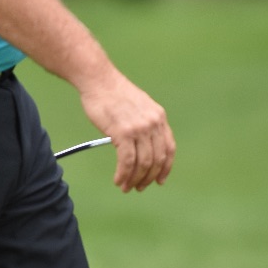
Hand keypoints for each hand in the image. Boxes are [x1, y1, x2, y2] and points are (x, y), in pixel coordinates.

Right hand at [78, 68, 174, 191]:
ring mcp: (139, 128)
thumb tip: (144, 147)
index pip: (169, 148)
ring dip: (134, 179)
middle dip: (148, 178)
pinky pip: (127, 161)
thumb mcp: (139, 106)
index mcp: (159, 116)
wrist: (99, 80)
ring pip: (143, 163)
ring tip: (125, 187)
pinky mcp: (123, 132)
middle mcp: (153, 123)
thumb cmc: (114, 93)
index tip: (159, 180)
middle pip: (157, 159)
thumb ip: (145, 124)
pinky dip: (124, 174)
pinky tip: (118, 179)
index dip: (165, 168)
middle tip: (138, 187)